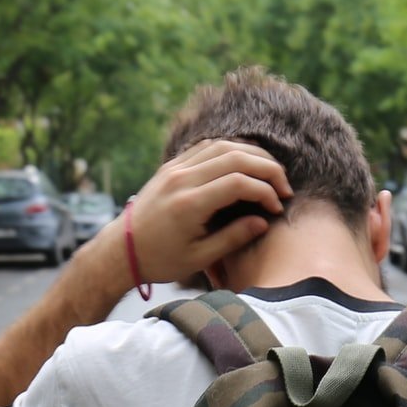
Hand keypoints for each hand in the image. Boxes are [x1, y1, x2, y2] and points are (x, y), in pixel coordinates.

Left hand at [122, 140, 291, 281]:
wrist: (122, 250)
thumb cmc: (160, 260)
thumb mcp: (199, 258)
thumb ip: (233, 238)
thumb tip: (263, 221)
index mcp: (190, 204)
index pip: (239, 183)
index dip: (265, 191)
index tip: (276, 208)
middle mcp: (182, 179)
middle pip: (236, 157)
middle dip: (268, 168)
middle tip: (284, 187)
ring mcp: (175, 168)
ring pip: (223, 146)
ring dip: (252, 155)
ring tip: (270, 174)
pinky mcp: (172, 165)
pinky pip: (207, 147)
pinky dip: (231, 151)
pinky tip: (245, 165)